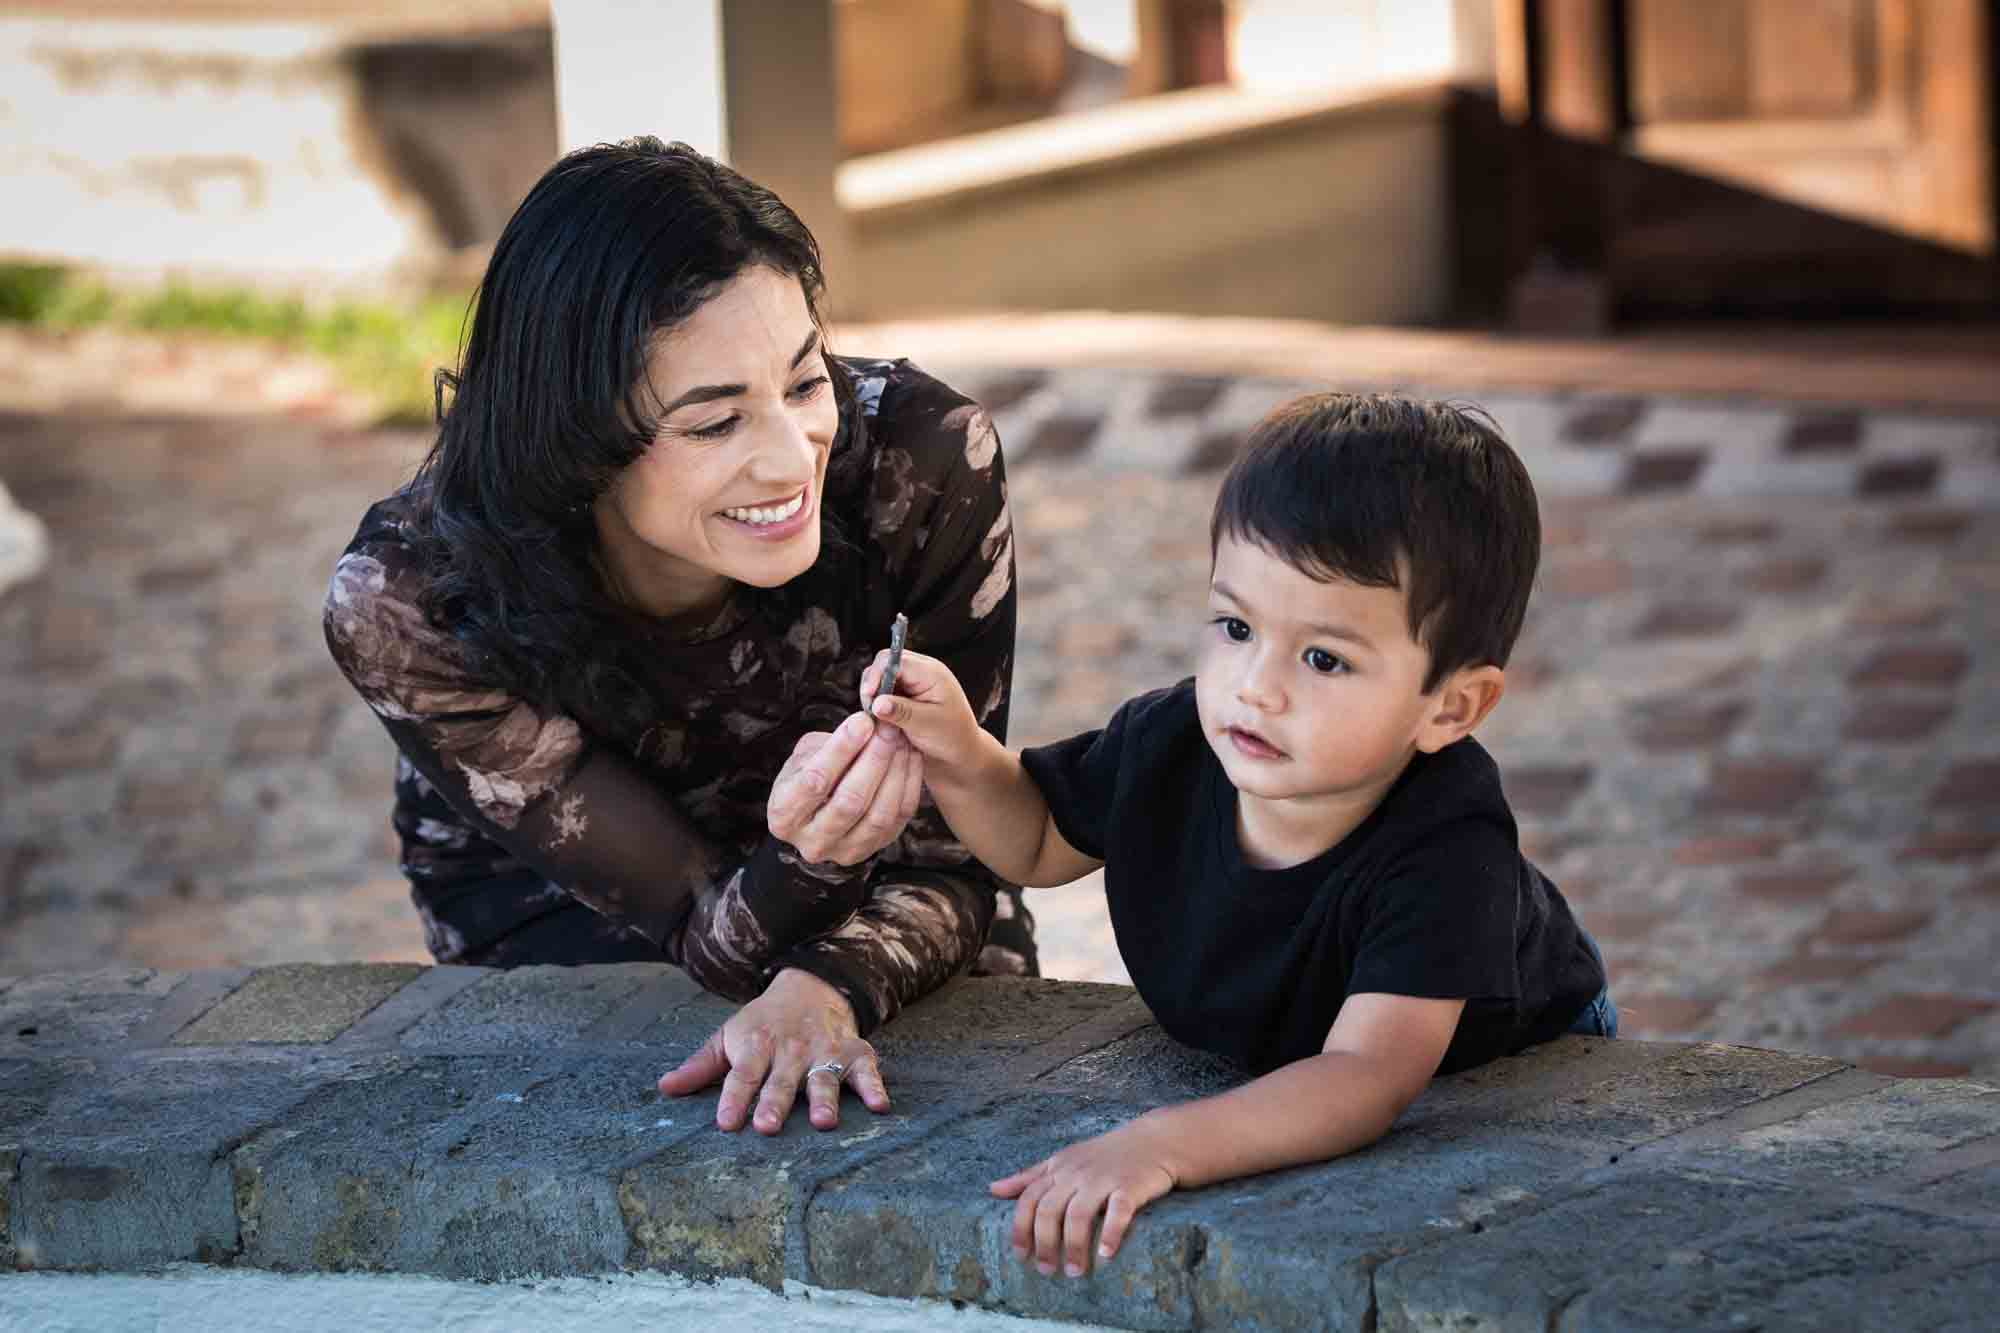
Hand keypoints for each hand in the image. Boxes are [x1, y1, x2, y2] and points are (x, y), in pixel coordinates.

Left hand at [656, 968, 890, 1132]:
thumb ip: (700, 1065)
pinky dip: (875, 1086)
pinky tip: (880, 1106)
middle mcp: (791, 1049)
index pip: (742, 1074)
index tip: (725, 1123)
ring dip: (824, 1099)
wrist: (811, 988)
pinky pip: (866, 1071)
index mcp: (757, 1044)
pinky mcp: (854, 1053)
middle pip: (781, 1080)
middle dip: (774, 1103)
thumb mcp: (729, 1036)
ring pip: (823, 1078)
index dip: (733, 1098)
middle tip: (767, 1127)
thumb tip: (664, 1088)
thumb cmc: (763, 1024)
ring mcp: (825, 1051)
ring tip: (824, 1122)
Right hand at [767, 711, 923, 865]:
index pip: (814, 782)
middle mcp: (813, 841)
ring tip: (901, 739)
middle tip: (888, 728)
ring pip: (878, 814)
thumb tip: (866, 726)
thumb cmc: (808, 775)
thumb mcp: (805, 756)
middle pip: (850, 802)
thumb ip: (829, 745)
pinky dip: (908, 783)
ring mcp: (845, 851)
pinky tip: (910, 756)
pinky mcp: (874, 849)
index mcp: (783, 815)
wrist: (817, 812)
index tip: (862, 721)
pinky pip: (899, 817)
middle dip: (874, 759)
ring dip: (895, 771)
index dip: (841, 749)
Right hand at [860, 648, 982, 778]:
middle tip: (871, 710)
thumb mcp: (927, 724)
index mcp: (930, 673)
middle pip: (884, 664)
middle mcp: (921, 672)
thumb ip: (901, 711)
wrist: (962, 750)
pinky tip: (883, 719)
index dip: (877, 675)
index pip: (894, 660)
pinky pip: (886, 691)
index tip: (869, 697)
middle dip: (873, 685)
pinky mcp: (907, 693)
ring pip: (882, 678)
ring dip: (875, 696)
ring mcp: (914, 682)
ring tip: (878, 717)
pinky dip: (880, 703)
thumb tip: (876, 703)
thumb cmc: (953, 737)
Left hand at [989, 1117, 1179, 1276]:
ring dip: (1074, 1247)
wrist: (1153, 1141)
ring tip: (1076, 1272)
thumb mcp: (1063, 1160)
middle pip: (1050, 1210)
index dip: (1020, 1228)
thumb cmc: (1103, 1155)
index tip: (1021, 1255)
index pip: (1029, 1199)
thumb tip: (993, 1189)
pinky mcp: (1130, 1186)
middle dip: (1045, 1244)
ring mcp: (1103, 1179)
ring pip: (1079, 1214)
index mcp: (1058, 1169)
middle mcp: (1076, 1173)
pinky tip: (1106, 1253)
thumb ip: (1029, 1176)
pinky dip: (1111, 1232)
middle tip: (1047, 1271)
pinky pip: (1118, 1211)